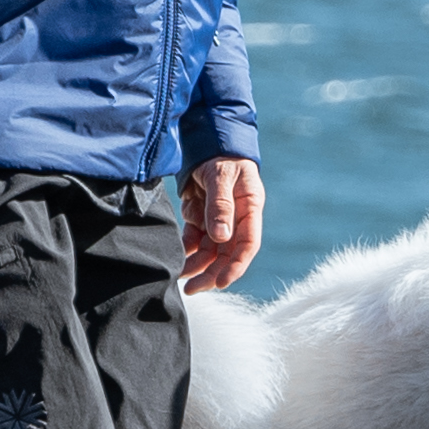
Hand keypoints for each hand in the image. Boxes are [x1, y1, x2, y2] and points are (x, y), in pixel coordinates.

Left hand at [180, 157, 263, 293]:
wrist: (208, 139)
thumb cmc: (221, 155)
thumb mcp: (221, 175)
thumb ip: (221, 205)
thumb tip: (222, 237)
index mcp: (250, 209)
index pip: (247, 244)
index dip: (236, 266)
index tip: (221, 282)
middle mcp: (237, 219)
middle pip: (227, 253)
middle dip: (212, 273)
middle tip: (193, 288)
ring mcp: (219, 219)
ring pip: (210, 251)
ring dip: (197, 265)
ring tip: (181, 278)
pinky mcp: (203, 217)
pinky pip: (196, 240)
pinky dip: (188, 250)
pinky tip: (178, 259)